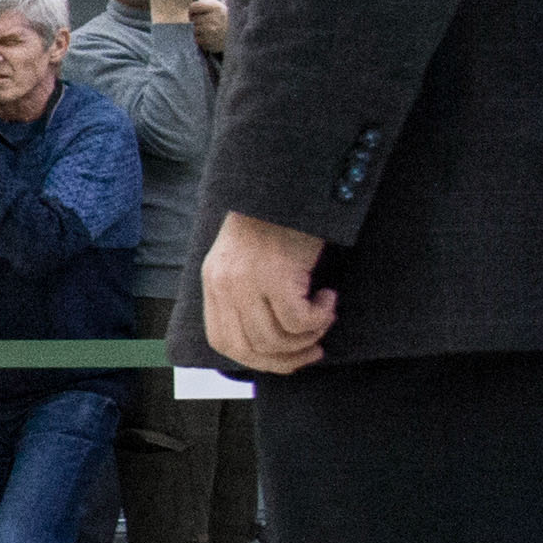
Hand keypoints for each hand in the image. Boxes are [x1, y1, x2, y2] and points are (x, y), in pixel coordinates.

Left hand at [200, 211, 337, 375]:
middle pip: (249, 349)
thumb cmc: (276, 221)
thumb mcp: (246, 259)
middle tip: (314, 349)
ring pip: (275, 339)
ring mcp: (247, 281)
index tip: (285, 358)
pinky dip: (319, 318)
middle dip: (285, 360)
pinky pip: (298, 320)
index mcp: (213, 282)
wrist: (288, 181)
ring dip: (308, 337)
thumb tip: (270, 342)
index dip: (256, 359)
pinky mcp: (275, 275)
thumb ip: (246, 295)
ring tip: (324, 316)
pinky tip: (328, 297)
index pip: (223, 341)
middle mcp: (224, 285)